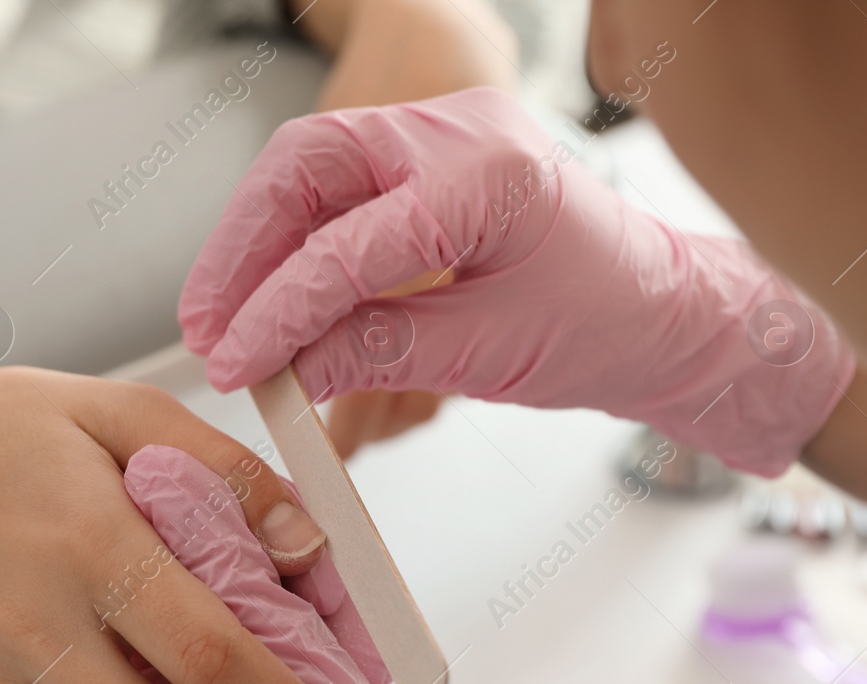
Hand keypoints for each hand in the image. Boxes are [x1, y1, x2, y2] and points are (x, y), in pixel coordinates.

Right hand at [179, 88, 855, 476]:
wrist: (661, 309)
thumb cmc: (605, 324)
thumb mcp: (486, 353)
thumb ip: (376, 352)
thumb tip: (284, 369)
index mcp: (489, 175)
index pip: (348, 245)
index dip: (279, 312)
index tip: (236, 365)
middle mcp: (458, 131)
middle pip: (305, 165)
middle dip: (241, 248)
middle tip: (205, 326)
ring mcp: (438, 134)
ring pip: (308, 169)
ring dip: (254, 243)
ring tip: (220, 319)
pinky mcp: (425, 156)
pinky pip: (335, 187)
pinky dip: (291, 241)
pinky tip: (268, 295)